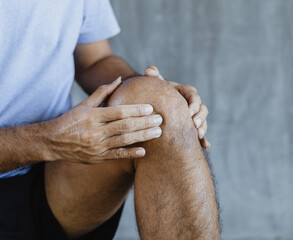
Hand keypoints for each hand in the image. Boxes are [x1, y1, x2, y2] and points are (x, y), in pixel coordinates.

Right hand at [46, 77, 163, 163]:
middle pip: (125, 126)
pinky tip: (144, 151)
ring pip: (123, 141)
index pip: (118, 111)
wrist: (52, 142)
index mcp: (92, 116)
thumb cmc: (71, 120)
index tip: (151, 107)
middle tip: (160, 119)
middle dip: (145, 122)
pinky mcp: (97, 158)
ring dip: (143, 136)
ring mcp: (96, 146)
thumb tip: (120, 78)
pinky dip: (130, 154)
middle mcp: (94, 131)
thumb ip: (103, 92)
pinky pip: (116, 156)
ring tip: (158, 132)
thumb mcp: (84, 105)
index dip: (136, 109)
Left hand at [144, 66, 209, 148]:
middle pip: (202, 109)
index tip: (189, 111)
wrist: (155, 105)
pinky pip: (202, 134)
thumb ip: (153, 77)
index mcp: (185, 92)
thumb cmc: (155, 94)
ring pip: (203, 121)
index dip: (193, 104)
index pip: (193, 95)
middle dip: (200, 117)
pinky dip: (204, 140)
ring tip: (198, 135)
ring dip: (203, 127)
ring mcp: (194, 116)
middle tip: (194, 124)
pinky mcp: (193, 127)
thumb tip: (150, 70)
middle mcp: (192, 104)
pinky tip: (205, 145)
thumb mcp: (155, 85)